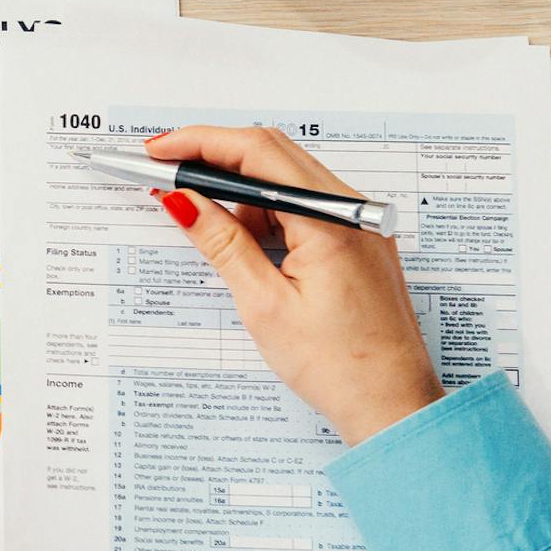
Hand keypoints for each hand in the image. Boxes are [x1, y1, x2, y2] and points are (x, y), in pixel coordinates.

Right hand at [147, 126, 441, 446]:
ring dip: (241, 194)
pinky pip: (303, 206)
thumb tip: (183, 201)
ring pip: (285, 179)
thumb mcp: (264, 304)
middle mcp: (352, 212)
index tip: (157, 152)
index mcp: (332, 223)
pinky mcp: (357, 240)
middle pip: (271, 154)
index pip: (256, 153)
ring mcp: (358, 224)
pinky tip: (251, 250)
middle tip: (167, 176)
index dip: (199, 143)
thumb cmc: (339, 367)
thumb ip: (222, 243)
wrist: (393, 406)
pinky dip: (267, 214)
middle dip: (214, 160)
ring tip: (217, 239)